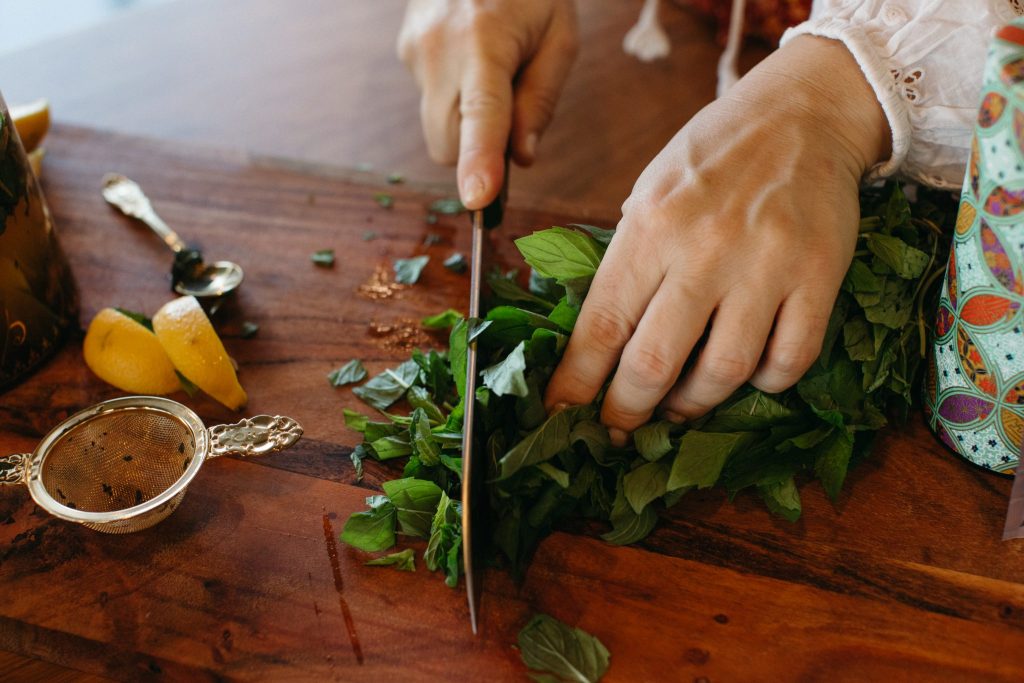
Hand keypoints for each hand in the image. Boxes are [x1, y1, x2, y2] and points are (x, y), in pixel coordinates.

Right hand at [397, 0, 577, 208]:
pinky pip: (431, 100)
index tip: (477, 199)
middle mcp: (438, 49)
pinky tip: (472, 58)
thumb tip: (521, 158)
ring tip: (492, 72)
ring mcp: (413, 50)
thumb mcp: (559, 36)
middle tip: (513, 112)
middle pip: (448, 142)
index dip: (479, 161)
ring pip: (436, 128)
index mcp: (483, 41)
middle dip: (476, 151)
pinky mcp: (405, 51)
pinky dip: (454, 98)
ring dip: (465, 123)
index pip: (481, 115)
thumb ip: (542, 100)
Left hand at [544, 36, 891, 444]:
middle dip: (627, 409)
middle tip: (619, 427)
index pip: (602, 324)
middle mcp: (704, 248)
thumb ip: (628, 261)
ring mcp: (766, 265)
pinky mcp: (819, 276)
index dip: (577, 381)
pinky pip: (790, 360)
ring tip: (679, 406)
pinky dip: (766, 382)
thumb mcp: (650, 193)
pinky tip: (749, 376)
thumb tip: (598, 341)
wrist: (802, 114)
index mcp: (651, 226)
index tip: (562, 413)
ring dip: (694, 404)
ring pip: (723, 372)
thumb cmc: (714, 157)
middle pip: (654, 362)